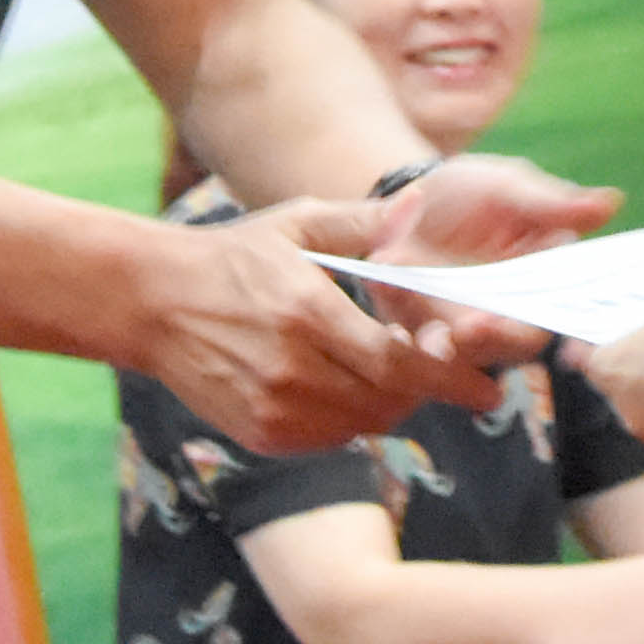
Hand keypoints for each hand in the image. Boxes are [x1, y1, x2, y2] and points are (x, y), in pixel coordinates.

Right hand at [138, 214, 503, 450]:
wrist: (150, 302)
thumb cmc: (233, 255)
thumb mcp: (297, 223)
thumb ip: (364, 222)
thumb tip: (420, 204)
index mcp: (308, 314)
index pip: (399, 366)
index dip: (452, 382)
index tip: (492, 392)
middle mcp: (291, 371)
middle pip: (389, 402)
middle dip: (425, 390)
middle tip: (441, 367)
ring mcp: (272, 410)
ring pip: (363, 425)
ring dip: (389, 403)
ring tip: (391, 369)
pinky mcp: (259, 436)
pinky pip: (329, 439)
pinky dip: (350, 418)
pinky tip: (345, 384)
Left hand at [358, 153, 617, 368]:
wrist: (409, 195)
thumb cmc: (474, 191)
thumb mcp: (509, 187)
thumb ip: (551, 204)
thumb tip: (613, 201)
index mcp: (541, 285)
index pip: (550, 314)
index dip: (531, 322)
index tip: (506, 317)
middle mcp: (505, 316)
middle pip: (507, 345)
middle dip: (488, 342)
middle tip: (468, 330)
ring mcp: (458, 328)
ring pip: (458, 352)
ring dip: (441, 342)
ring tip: (426, 328)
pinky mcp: (416, 329)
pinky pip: (408, 334)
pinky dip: (398, 312)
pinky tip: (390, 276)